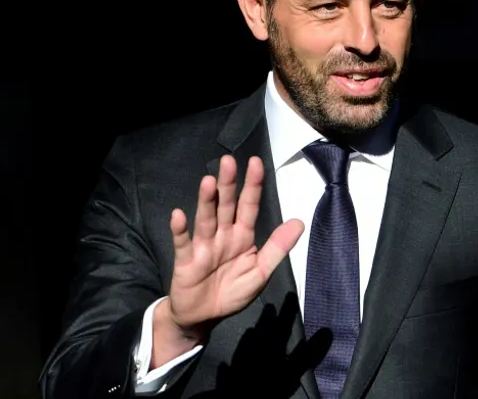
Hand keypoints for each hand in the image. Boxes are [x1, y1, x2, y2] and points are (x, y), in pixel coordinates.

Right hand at [153, 155, 303, 366]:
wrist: (204, 318)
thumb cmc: (232, 291)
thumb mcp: (261, 272)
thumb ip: (277, 248)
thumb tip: (298, 222)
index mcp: (242, 236)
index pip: (249, 206)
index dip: (253, 186)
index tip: (256, 163)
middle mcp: (222, 235)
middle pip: (226, 206)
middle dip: (228, 184)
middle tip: (228, 161)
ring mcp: (203, 246)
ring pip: (206, 219)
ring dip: (206, 201)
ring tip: (208, 182)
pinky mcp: (186, 261)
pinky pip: (183, 244)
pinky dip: (180, 230)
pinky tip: (178, 215)